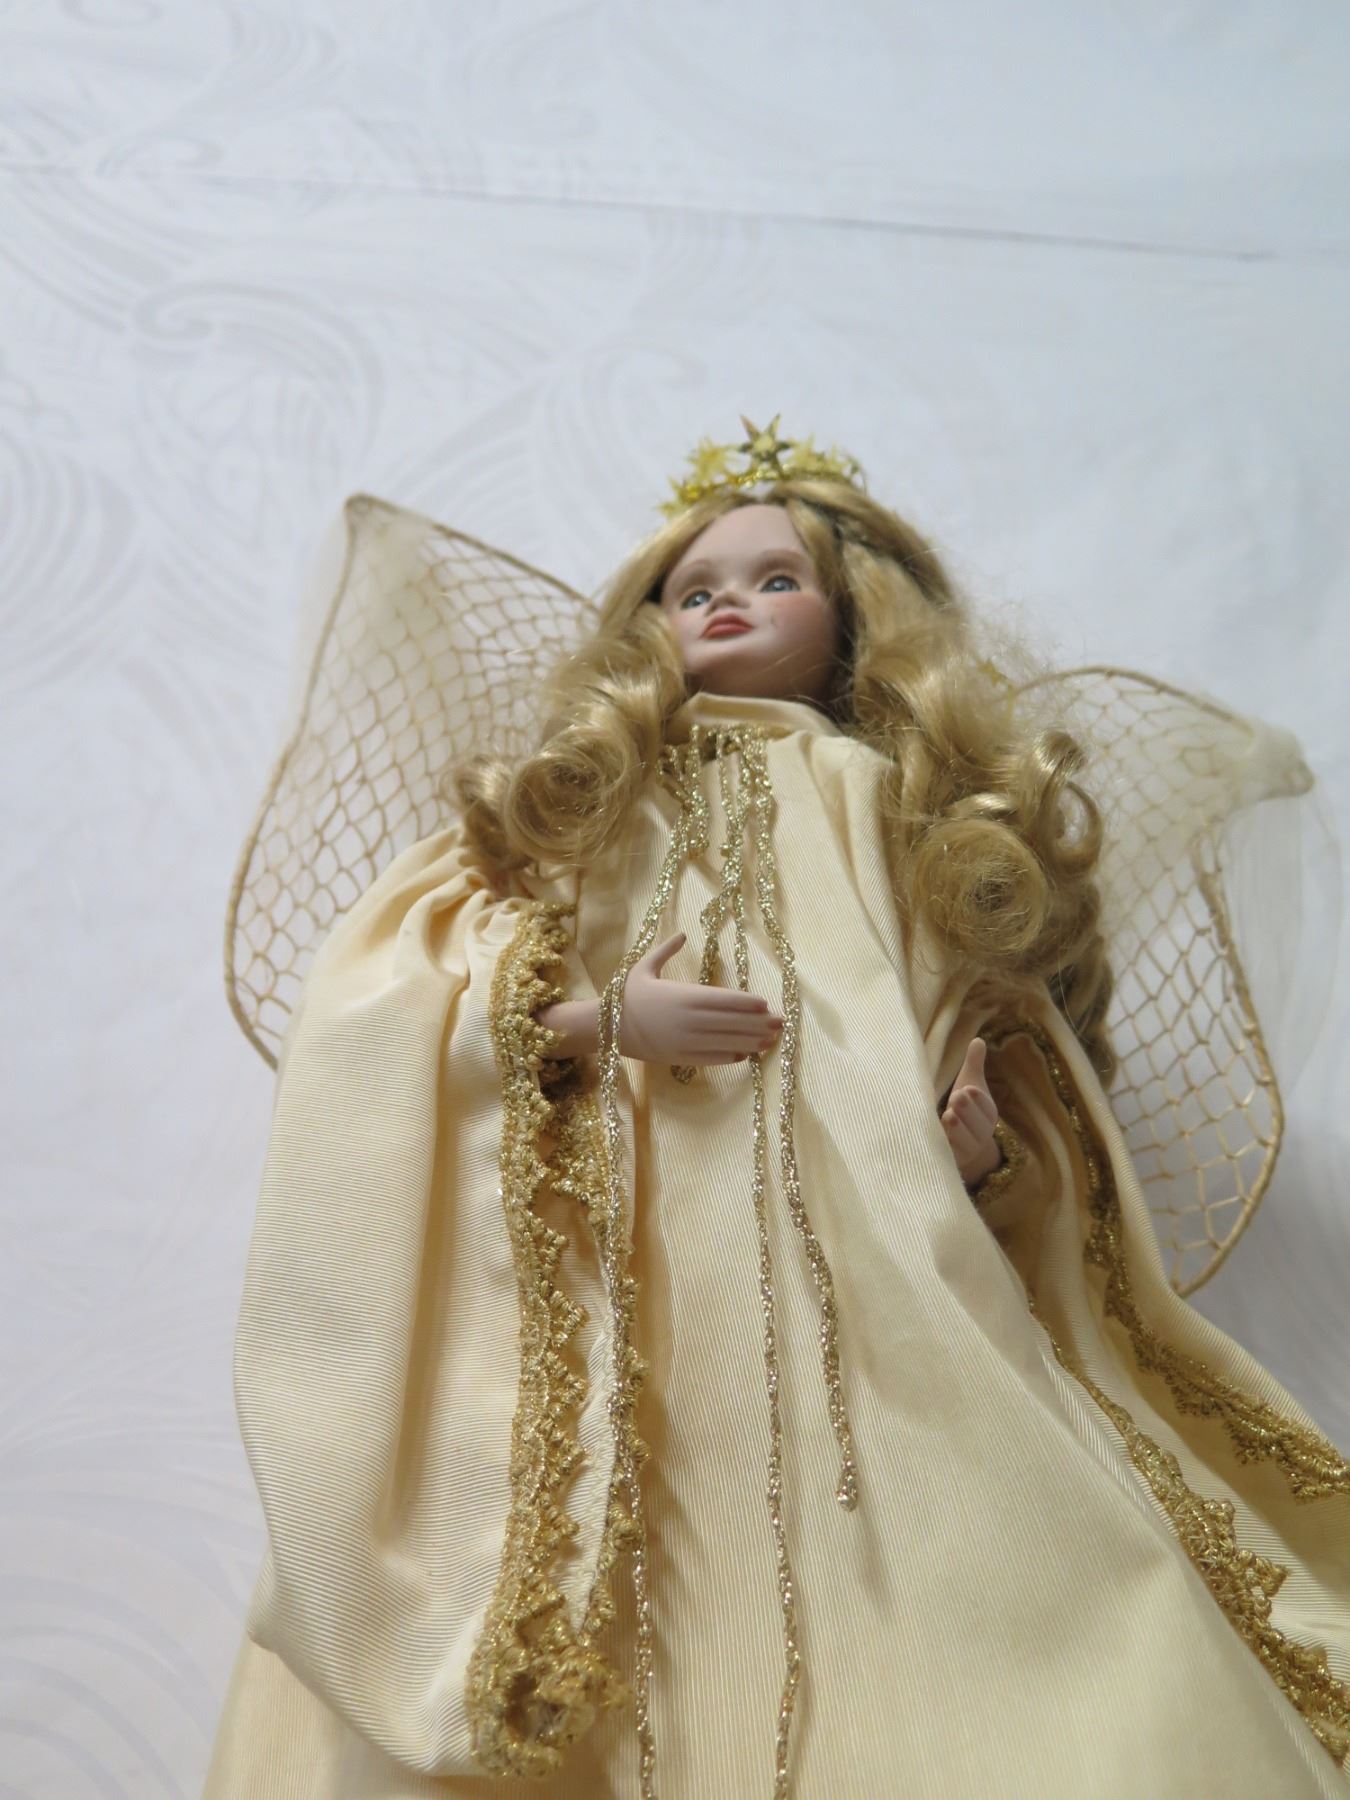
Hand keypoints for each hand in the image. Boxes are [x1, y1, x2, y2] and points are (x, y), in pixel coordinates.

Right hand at [619, 932, 782, 1065]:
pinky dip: (730, 1057)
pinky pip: (710, 1059)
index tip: (766, 1004)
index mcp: (682, 996)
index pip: (723, 999)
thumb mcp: (643, 968)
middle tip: (780, 1023)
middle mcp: (687, 1020)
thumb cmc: (625, 995)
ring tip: (771, 1041)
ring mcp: (684, 1041)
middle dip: (758, 1024)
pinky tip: (745, 1054)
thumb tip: (682, 934)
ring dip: (751, 1042)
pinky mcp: (679, 1058)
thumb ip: (665, 951)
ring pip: (726, 1042)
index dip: (746, 1002)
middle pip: (731, 1022)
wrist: (606, 1028)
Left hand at [939, 1037, 1000, 1183]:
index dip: (978, 1099)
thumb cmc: (966, 1108)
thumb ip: (974, 1064)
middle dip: (967, 1111)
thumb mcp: (971, 1085)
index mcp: (988, 1113)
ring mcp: (969, 1149)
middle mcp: (982, 1133)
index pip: (986, 1107)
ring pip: (965, 1141)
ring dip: (956, 1129)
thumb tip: (978, 1039)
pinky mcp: (954, 1162)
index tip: (967, 1089)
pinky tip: (935, 1138)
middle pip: (977, 1124)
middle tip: (956, 1098)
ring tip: (948, 1117)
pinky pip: (951, 1157)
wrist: (968, 1148)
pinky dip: (944, 1148)